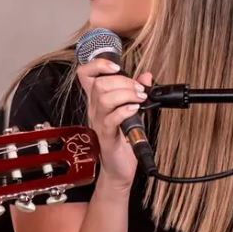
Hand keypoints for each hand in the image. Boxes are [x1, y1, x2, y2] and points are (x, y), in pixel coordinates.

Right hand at [76, 58, 153, 189]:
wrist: (119, 166)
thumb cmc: (122, 138)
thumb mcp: (132, 110)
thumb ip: (136, 91)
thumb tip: (146, 76)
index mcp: (97, 99)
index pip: (85, 74)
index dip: (97, 65)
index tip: (116, 67)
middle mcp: (94, 109)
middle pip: (99, 84)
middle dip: (123, 81)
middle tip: (139, 90)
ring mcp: (99, 122)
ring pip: (104, 98)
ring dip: (127, 94)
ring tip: (139, 99)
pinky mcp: (106, 135)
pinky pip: (111, 118)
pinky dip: (125, 110)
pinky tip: (135, 110)